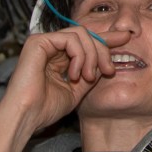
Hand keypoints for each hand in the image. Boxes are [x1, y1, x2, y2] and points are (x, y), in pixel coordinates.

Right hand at [0, 27, 114, 134]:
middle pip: (87, 35)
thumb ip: (90, 72)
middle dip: (103, 50)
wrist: (26, 117)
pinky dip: (78, 54)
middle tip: (109, 70)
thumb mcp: (77, 89)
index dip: (106, 38)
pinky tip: (74, 73)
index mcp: (59, 57)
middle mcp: (51, 47)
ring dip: (91, 55)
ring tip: (88, 76)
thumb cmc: (44, 109)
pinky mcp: (38, 41)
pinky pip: (69, 38)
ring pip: (81, 34)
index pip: (86, 41)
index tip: (125, 38)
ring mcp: (44, 42)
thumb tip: (107, 60)